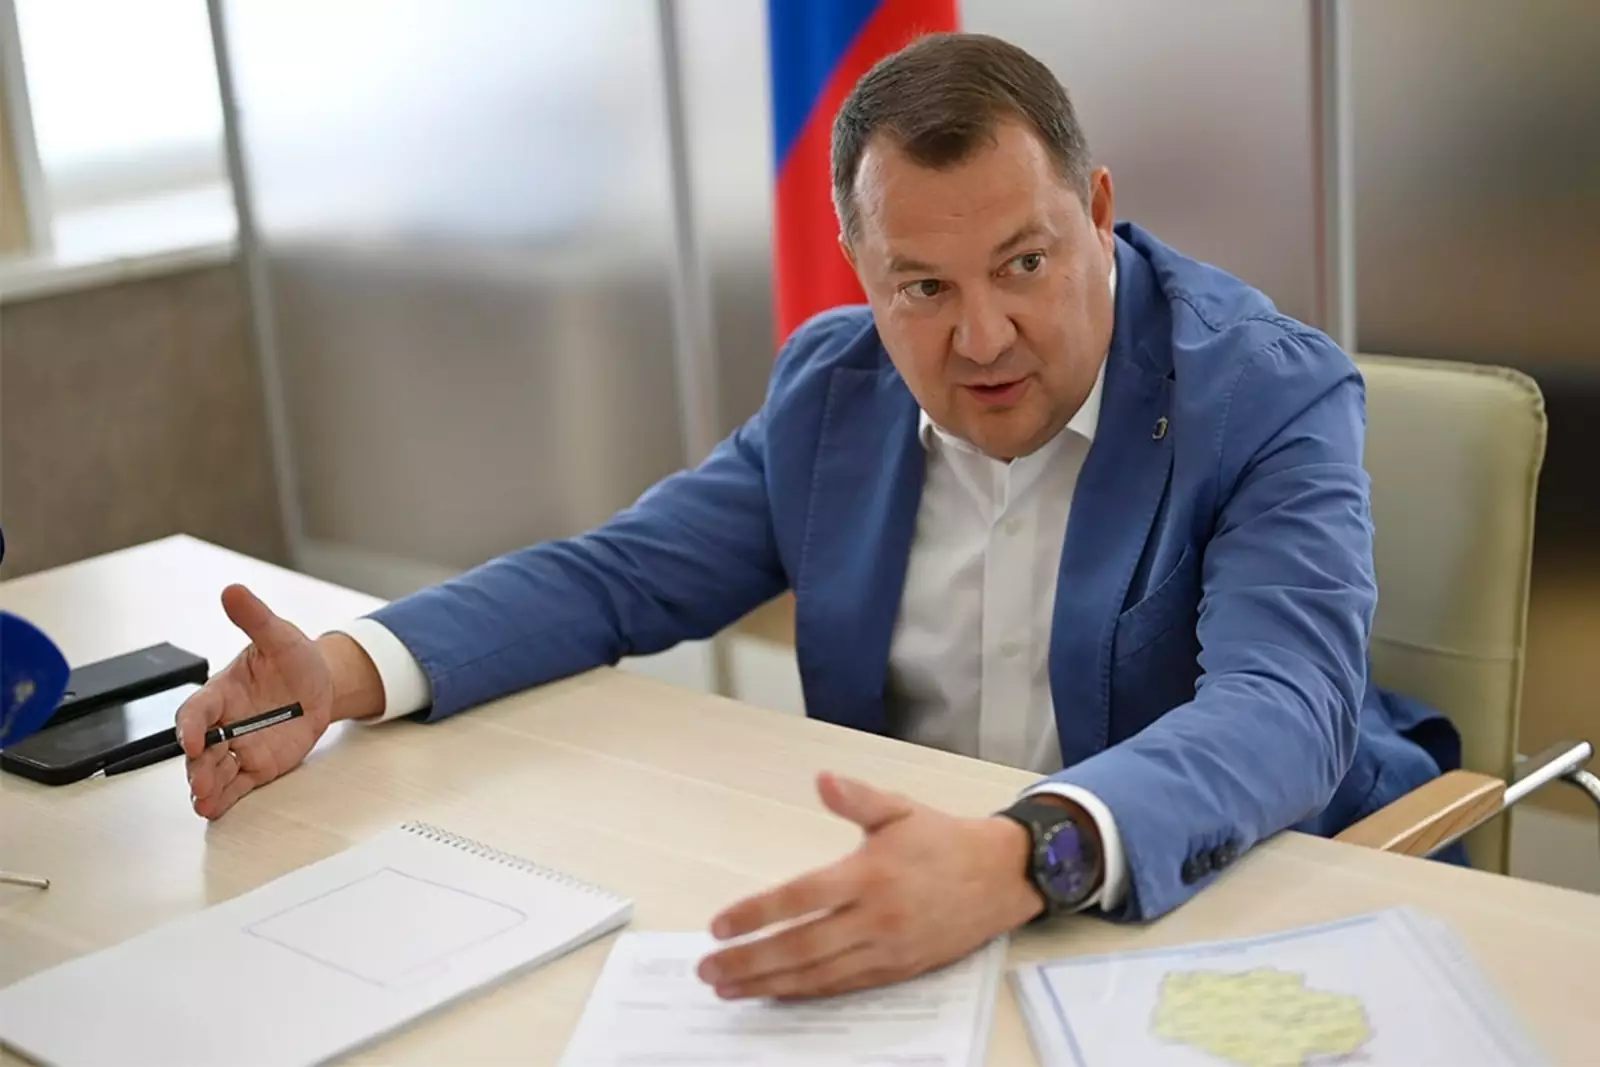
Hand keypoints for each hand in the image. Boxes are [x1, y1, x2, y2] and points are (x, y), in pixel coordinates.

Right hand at [176, 585, 336, 818]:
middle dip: (197, 766)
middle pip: (200, 750)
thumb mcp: (279, 635)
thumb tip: (233, 591)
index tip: (192, 739)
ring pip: (214, 770)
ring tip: (205, 801)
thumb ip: (256, 618)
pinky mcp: (257, 765)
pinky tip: (215, 808)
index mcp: (221, 692)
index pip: (196, 711)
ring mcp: (239, 746)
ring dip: (207, 786)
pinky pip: (237, 784)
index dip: (191, 726)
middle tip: (199, 782)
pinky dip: (225, 798)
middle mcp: (224, 723)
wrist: (321, 684)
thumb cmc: (293, 658)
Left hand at [695, 772, 1042, 999]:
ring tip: (729, 987)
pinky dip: (806, 993)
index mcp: (870, 874)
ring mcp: (886, 949)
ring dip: (769, 984)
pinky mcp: (897, 970)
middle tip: (708, 968)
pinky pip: (844, 987)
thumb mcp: (899, 809)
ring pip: (818, 974)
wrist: (1000, 878)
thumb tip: (822, 780)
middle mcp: (875, 917)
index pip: (801, 897)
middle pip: (801, 946)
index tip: (719, 925)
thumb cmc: (943, 840)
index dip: (757, 914)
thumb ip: (856, 798)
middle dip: (750, 960)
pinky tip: (777, 992)